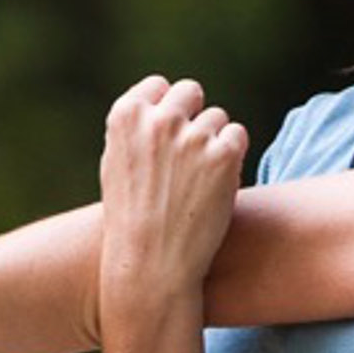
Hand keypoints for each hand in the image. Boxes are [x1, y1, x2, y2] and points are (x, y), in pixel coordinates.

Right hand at [97, 75, 244, 324]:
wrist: (152, 266)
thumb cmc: (130, 223)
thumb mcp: (116, 167)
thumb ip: (135, 131)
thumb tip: (159, 104)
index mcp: (125, 117)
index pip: (158, 86)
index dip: (166, 109)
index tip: (168, 136)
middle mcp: (158, 120)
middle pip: (191, 92)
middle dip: (194, 116)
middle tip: (191, 155)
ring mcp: (192, 136)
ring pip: (218, 117)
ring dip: (214, 142)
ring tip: (199, 182)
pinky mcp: (224, 155)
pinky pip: (237, 136)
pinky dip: (232, 157)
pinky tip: (217, 185)